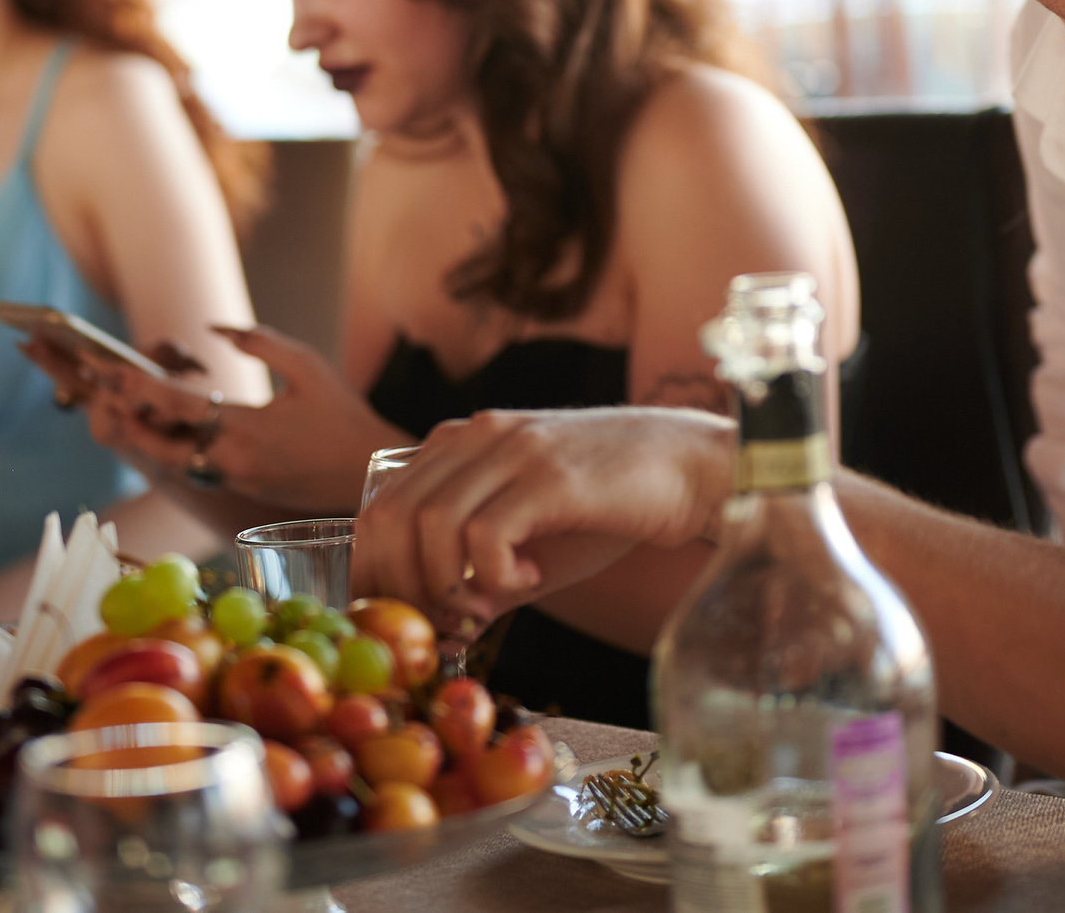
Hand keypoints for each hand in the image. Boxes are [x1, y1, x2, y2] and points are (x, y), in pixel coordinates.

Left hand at [77, 324, 406, 509]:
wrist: (368, 472)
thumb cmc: (343, 414)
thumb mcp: (306, 365)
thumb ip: (258, 342)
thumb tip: (215, 328)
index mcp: (247, 427)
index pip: (179, 406)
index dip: (142, 387)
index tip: (116, 371)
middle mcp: (234, 459)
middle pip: (162, 446)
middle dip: (132, 420)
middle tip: (110, 395)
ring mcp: (237, 480)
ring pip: (176, 462)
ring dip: (151, 438)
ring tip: (131, 412)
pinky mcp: (244, 490)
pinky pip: (197, 470)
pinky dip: (177, 450)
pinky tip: (168, 430)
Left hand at [351, 406, 736, 627]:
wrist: (688, 467)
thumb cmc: (610, 506)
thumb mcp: (532, 542)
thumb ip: (481, 576)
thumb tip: (441, 628)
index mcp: (461, 444)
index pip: (380, 507)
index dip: (376, 573)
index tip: (399, 621)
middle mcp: (476, 436)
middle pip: (391, 515)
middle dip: (400, 587)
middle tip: (437, 625)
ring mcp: (512, 449)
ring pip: (429, 523)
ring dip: (445, 584)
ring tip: (485, 606)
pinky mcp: (549, 473)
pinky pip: (485, 532)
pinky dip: (493, 573)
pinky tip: (528, 579)